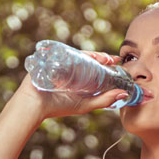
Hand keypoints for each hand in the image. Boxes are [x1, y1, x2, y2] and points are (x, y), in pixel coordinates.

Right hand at [12, 51, 127, 120]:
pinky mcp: (50, 59)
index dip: (106, 63)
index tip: (117, 61)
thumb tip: (124, 94)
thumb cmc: (58, 107)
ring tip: (99, 58)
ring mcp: (60, 63)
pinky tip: (81, 54)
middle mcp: (71, 69)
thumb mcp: (85, 104)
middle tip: (110, 58)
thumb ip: (104, 100)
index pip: (95, 67)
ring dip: (89, 54)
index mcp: (79, 79)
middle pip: (87, 58)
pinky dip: (72, 51)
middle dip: (99, 57)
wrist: (34, 105)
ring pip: (77, 54)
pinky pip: (63, 52)